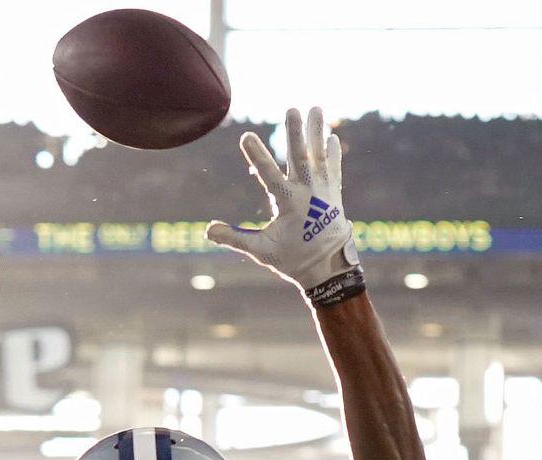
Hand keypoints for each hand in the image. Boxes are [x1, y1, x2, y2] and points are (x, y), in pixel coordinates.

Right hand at [205, 105, 358, 298]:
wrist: (329, 268)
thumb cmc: (293, 259)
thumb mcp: (261, 251)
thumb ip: (234, 238)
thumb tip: (207, 230)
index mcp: (288, 203)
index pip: (268, 174)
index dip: (256, 154)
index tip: (246, 135)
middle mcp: (308, 192)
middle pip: (300, 156)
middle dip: (295, 132)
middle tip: (293, 108)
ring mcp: (324, 190)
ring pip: (320, 155)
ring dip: (317, 131)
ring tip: (316, 108)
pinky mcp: (334, 193)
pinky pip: (334, 167)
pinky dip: (333, 152)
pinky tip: (332, 136)